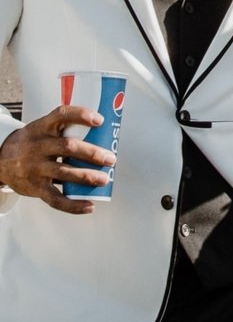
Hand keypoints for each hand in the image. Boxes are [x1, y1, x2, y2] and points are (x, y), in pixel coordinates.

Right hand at [0, 106, 115, 214]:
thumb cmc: (33, 142)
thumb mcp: (43, 129)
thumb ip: (67, 129)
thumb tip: (107, 134)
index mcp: (42, 127)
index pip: (61, 115)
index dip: (80, 116)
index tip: (99, 120)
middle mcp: (38, 146)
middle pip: (67, 146)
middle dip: (92, 153)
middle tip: (111, 159)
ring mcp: (35, 168)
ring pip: (63, 172)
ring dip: (87, 177)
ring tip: (104, 180)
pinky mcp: (34, 187)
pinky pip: (55, 198)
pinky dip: (73, 205)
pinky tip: (89, 206)